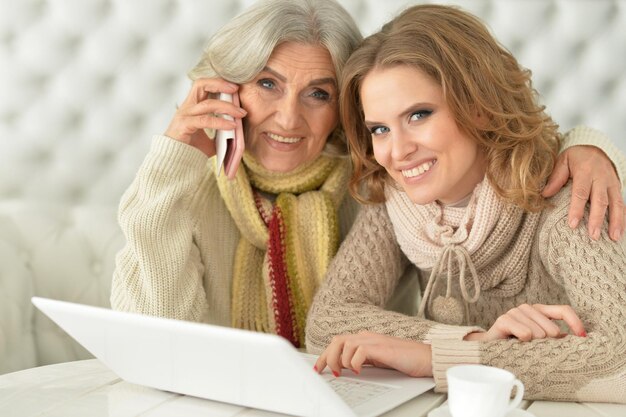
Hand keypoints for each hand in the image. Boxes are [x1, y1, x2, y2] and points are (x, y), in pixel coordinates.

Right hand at [164, 78, 246, 156]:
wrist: (175, 162)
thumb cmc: (191, 149)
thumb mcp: (210, 139)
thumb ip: (221, 132)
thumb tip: (239, 132)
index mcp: (192, 107)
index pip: (202, 85)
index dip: (217, 82)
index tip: (233, 87)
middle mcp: (187, 108)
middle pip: (201, 85)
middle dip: (220, 84)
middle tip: (236, 90)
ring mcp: (184, 116)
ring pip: (207, 104)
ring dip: (227, 107)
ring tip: (240, 114)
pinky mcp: (184, 126)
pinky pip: (205, 120)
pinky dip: (220, 122)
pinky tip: (231, 126)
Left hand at [313, 331, 432, 377]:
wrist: (426, 358)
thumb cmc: (405, 360)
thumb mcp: (378, 360)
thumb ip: (363, 360)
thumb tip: (345, 368)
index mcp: (365, 338)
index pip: (339, 342)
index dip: (326, 355)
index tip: (319, 368)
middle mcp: (367, 336)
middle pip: (337, 340)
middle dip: (328, 357)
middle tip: (328, 372)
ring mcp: (374, 340)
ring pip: (345, 344)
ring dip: (342, 360)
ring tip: (346, 372)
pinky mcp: (382, 347)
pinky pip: (360, 351)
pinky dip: (355, 362)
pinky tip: (359, 370)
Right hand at [464, 304, 585, 341]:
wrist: (490, 348)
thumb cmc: (518, 345)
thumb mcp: (541, 341)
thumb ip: (557, 338)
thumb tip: (581, 339)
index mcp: (540, 311)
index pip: (563, 310)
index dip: (576, 323)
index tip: (583, 338)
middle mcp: (528, 308)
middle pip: (553, 328)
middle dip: (548, 343)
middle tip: (536, 348)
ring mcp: (515, 312)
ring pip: (539, 333)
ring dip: (534, 345)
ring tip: (523, 346)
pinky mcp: (504, 319)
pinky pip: (525, 333)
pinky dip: (524, 341)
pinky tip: (516, 343)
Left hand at [543, 145, 624, 241]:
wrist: (596, 147)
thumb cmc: (575, 157)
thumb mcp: (562, 161)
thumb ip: (555, 177)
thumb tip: (544, 194)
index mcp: (585, 171)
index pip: (581, 193)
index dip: (577, 209)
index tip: (573, 225)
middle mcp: (602, 177)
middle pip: (600, 201)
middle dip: (597, 219)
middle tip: (593, 236)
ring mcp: (612, 183)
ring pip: (616, 204)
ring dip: (616, 222)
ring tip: (613, 238)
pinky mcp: (618, 188)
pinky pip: (622, 204)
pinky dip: (623, 219)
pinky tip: (620, 232)